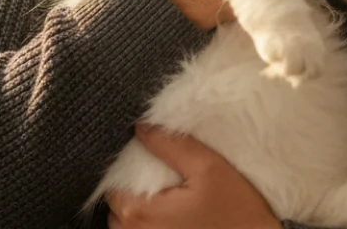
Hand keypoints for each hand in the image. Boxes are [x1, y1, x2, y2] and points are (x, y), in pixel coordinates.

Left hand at [107, 124, 281, 228]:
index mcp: (139, 213)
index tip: (149, 159)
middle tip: (159, 177)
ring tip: (166, 196)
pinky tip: (171, 217)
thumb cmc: (233, 206)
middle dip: (131, 191)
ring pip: (126, 227)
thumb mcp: (206, 166)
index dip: (126, 168)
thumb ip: (171, 145)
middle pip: (116, 208)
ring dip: (138, 211)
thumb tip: (141, 127)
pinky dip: (148, 225)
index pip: (112, 186)